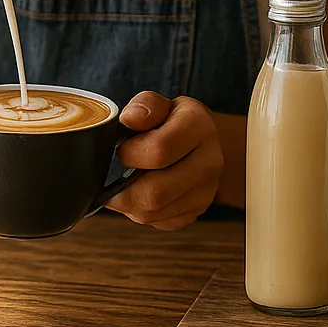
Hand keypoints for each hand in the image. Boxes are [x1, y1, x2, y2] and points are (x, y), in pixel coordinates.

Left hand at [105, 92, 222, 231]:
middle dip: (124, 188)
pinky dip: (144, 213)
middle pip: (155, 193)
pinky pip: (161, 222)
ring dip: (130, 203)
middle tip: (118, 175)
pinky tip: (143, 194)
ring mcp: (206, 191)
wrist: (201, 139)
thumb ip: (143, 106)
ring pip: (153, 213)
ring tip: (127, 184)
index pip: (158, 151)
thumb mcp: (158, 104)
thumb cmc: (172, 121)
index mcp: (198, 127)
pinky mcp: (198, 210)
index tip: (124, 148)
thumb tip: (130, 119)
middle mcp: (209, 162)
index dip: (130, 153)